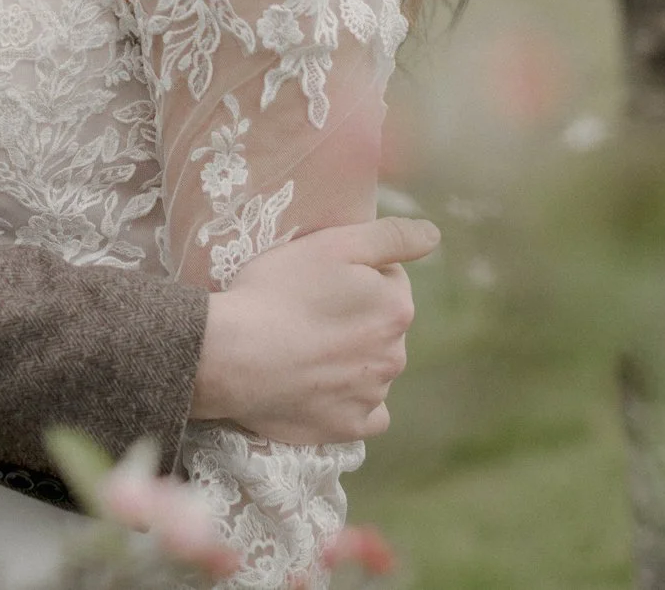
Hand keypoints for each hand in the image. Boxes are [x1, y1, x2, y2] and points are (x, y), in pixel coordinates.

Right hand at [188, 216, 437, 443]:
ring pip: (371, 369)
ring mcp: (372, 396)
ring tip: (303, 350)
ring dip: (350, 359)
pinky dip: (349, 402)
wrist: (231, 354)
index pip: (389, 281)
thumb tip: (434, 237)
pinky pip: (363, 414)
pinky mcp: (347, 428)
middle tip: (306, 313)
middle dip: (355, 318)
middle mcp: (395, 356)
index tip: (319, 279)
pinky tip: (321, 389)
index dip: (354, 275)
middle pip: (380, 326)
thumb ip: (391, 236)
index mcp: (397, 309)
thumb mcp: (333, 244)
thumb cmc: (277, 291)